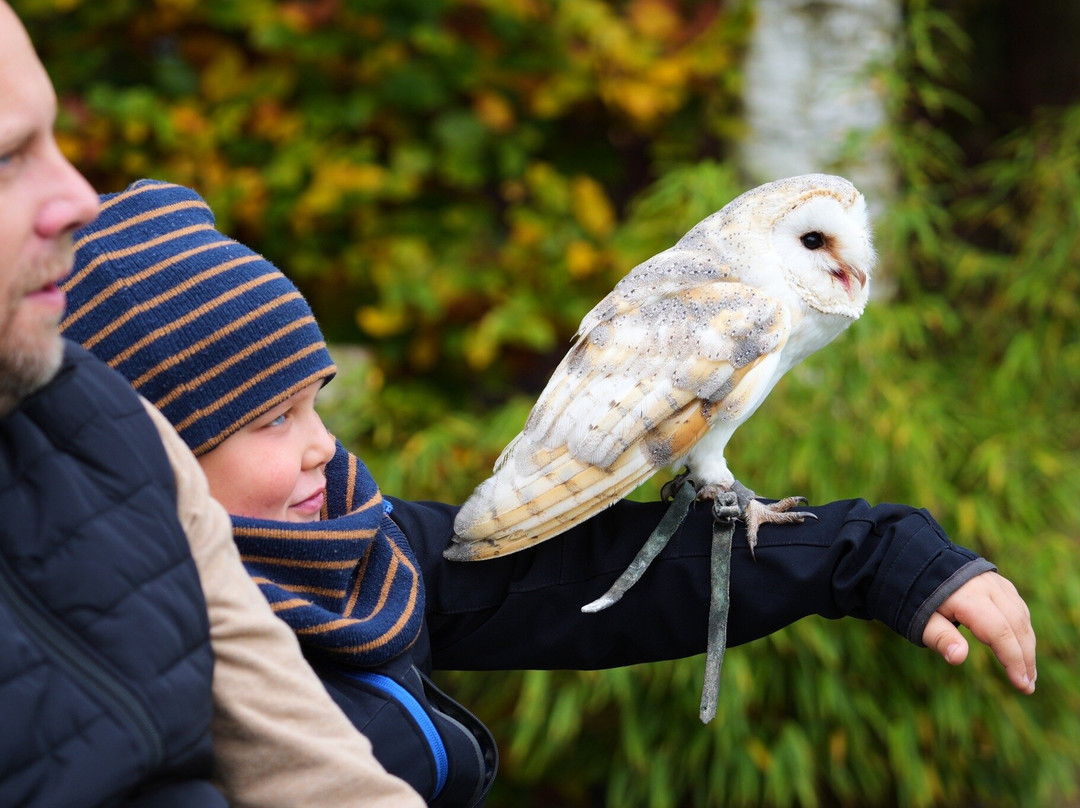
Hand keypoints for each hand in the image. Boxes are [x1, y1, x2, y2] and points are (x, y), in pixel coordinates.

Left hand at [922, 571, 1035, 693]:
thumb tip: (958, 657)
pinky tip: (1022, 646)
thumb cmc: (913, 594)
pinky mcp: (995, 580)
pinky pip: (1017, 606)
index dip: (1014, 660)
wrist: (912, 559)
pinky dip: (1022, 627)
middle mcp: (987, 586)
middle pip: (1016, 625)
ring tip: (1028, 673)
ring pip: (1020, 615)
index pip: (1000, 632)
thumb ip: (940, 637)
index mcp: (968, 597)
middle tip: (1028, 686)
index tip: (1022, 685)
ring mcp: (993, 581)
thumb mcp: (919, 618)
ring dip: (1027, 644)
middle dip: (1025, 657)